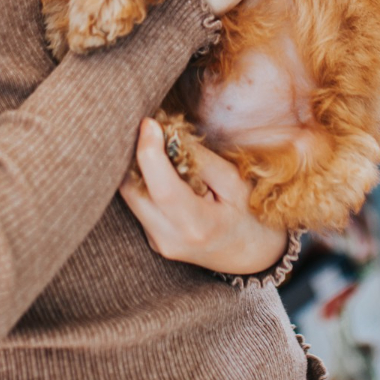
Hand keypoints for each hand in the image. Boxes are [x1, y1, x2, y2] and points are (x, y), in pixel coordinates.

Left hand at [120, 119, 289, 274]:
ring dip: (137, 166)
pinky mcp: (152, 239)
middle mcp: (170, 239)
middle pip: (132, 191)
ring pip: (129, 197)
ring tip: (159, 147)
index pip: (162, 189)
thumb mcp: (234, 183)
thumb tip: (168, 134)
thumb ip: (201, 160)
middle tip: (152, 129)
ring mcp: (157, 243)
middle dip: (136, 154)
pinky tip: (162, 169)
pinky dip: (144, 180)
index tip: (149, 122)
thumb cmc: (248, 216)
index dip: (149, 152)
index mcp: (198, 227)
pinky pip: (137, 203)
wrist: (250, 257)